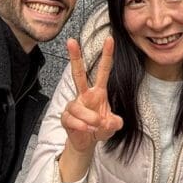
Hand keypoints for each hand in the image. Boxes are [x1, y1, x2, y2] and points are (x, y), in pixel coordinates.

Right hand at [59, 37, 122, 180]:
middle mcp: (84, 95)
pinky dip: (81, 126)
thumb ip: (116, 123)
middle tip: (71, 41)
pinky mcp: (66, 117)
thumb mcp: (113, 126)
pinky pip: (71, 119)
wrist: (87, 142)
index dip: (107, 55)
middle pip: (78, 74)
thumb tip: (109, 122)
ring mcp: (74, 105)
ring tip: (96, 126)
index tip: (109, 39)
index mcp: (98, 92)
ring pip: (77, 106)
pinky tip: (87, 130)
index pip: (103, 71)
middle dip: (75, 57)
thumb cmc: (100, 128)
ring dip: (89, 118)